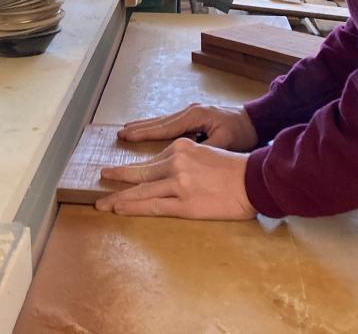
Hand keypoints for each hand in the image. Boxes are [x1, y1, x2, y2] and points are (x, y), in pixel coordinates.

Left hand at [95, 137, 256, 219]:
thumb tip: (171, 173)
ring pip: (141, 190)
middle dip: (118, 177)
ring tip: (102, 203)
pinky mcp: (184, 204)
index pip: (152, 161)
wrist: (255, 180)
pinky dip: (133, 207)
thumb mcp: (207, 153)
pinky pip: (152, 206)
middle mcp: (176, 162)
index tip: (121, 172)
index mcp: (182, 147)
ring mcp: (178, 183)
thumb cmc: (236, 169)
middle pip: (140, 173)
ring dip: (118, 197)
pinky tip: (120, 209)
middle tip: (102, 179)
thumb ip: (187, 160)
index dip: (135, 169)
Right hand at [117, 103, 257, 151]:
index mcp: (195, 116)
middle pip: (159, 122)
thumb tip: (185, 158)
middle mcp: (189, 111)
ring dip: (145, 127)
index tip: (125, 136)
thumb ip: (205, 150)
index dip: (144, 133)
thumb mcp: (225, 144)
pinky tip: (148, 130)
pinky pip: (169, 122)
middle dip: (138, 129)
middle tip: (119, 134)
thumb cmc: (242, 134)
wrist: (256, 120)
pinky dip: (156, 127)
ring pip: (162, 121)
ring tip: (126, 131)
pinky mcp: (194, 117)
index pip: (164, 127)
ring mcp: (191, 112)